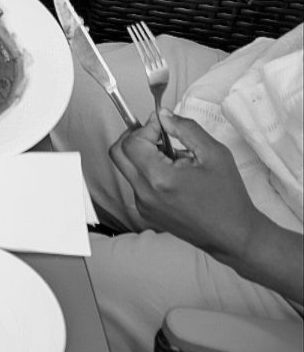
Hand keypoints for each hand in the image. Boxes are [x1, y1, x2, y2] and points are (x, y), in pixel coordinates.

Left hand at [110, 111, 260, 260]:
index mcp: (160, 178)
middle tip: (157, 136)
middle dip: (134, 137)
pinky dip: (147, 172)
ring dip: (142, 155)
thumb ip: (186, 128)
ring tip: (172, 158)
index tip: (161, 125)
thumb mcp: (214, 154)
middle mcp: (145, 193)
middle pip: (118, 153)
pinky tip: (172, 175)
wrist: (234, 236)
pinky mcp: (146, 212)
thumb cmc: (228, 197)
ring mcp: (143, 205)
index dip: (145, 128)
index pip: (131, 142)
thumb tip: (163, 115)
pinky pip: (136, 183)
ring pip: (126, 167)